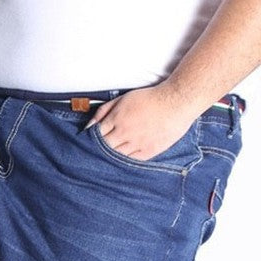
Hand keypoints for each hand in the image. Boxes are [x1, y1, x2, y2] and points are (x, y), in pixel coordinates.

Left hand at [86, 84, 200, 160]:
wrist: (176, 102)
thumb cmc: (149, 98)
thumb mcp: (123, 99)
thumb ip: (104, 111)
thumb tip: (89, 126)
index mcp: (117, 119)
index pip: (95, 136)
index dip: (88, 142)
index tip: (83, 145)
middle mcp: (125, 134)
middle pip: (103, 149)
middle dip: (95, 152)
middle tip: (88, 157)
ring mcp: (136, 144)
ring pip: (115, 157)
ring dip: (108, 159)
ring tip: (103, 160)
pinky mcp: (147, 152)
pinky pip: (129, 161)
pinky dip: (122, 162)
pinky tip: (118, 162)